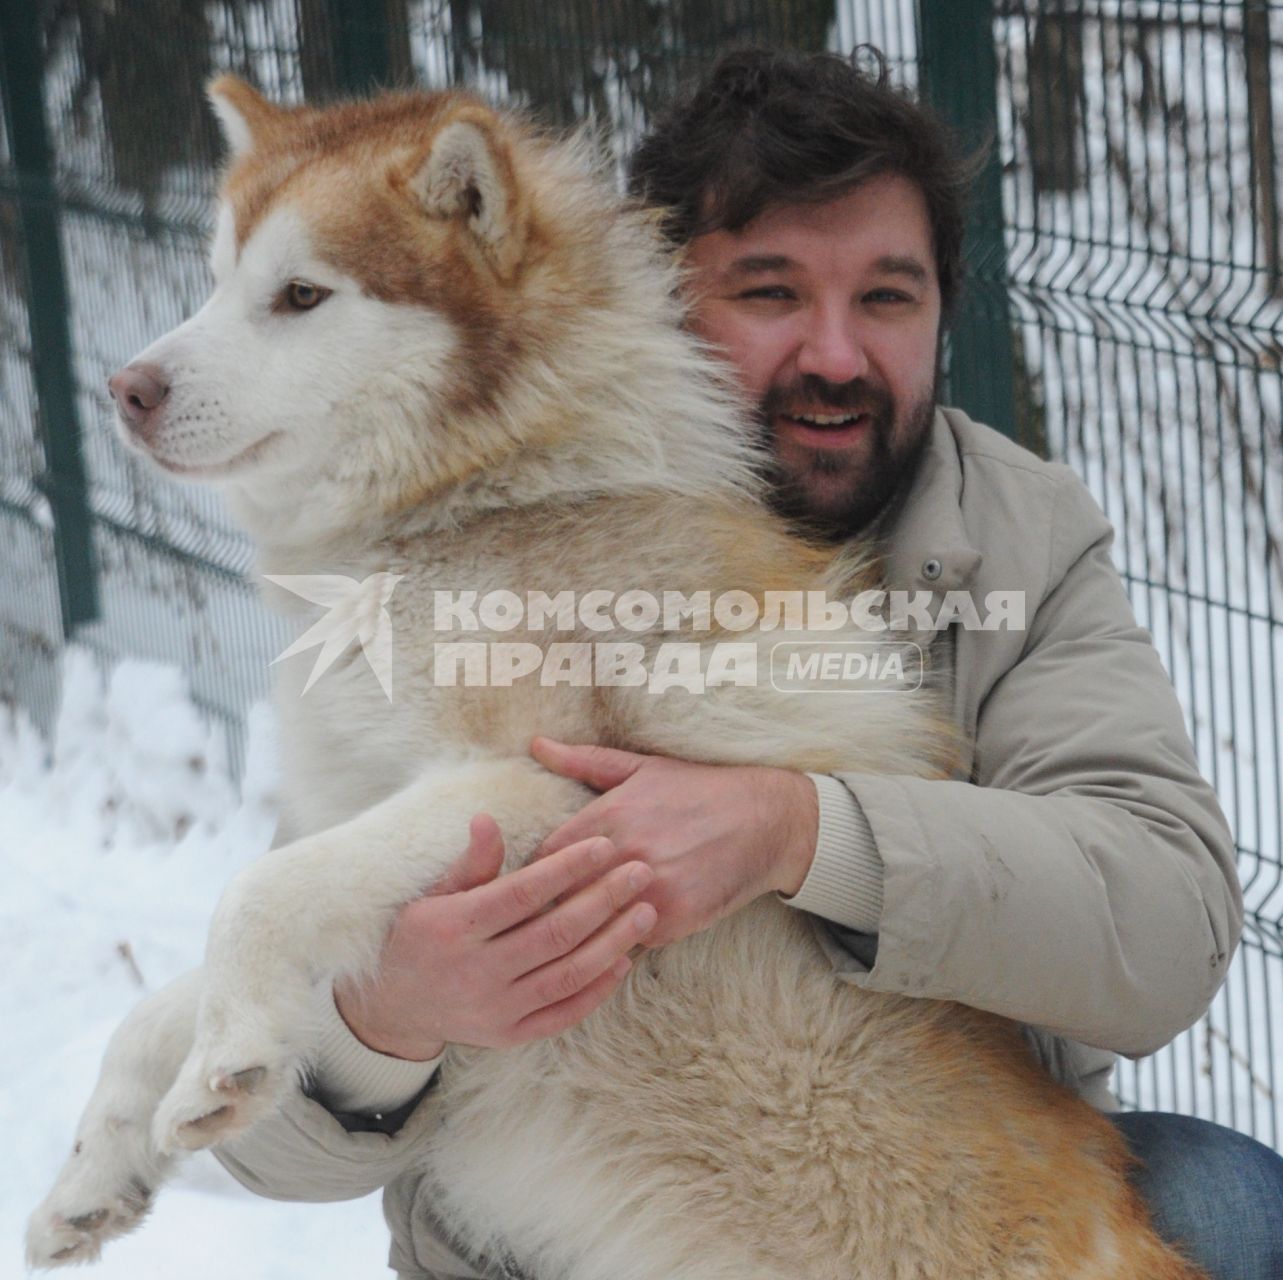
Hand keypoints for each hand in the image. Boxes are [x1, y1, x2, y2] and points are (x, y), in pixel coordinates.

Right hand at [334, 815, 657, 1059]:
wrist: (395, 1007)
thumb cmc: (420, 936)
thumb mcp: (434, 894)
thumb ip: (470, 863)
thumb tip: (487, 819)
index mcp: (454, 928)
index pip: (522, 893)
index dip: (566, 868)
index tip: (604, 845)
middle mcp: (476, 972)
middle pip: (554, 933)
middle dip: (604, 899)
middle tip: (641, 872)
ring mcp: (494, 1009)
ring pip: (567, 975)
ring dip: (613, 943)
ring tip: (645, 912)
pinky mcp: (509, 1036)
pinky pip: (563, 1013)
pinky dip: (597, 989)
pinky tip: (623, 959)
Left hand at [530, 738, 818, 948]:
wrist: (765, 820)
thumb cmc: (698, 790)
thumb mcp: (641, 768)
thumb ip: (583, 760)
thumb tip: (537, 744)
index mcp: (610, 814)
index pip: (545, 857)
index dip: (534, 873)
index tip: (529, 883)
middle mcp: (625, 852)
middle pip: (561, 895)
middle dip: (549, 907)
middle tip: (535, 919)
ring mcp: (649, 888)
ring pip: (591, 924)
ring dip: (580, 931)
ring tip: (565, 938)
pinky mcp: (672, 918)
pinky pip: (627, 941)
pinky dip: (618, 942)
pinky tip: (608, 943)